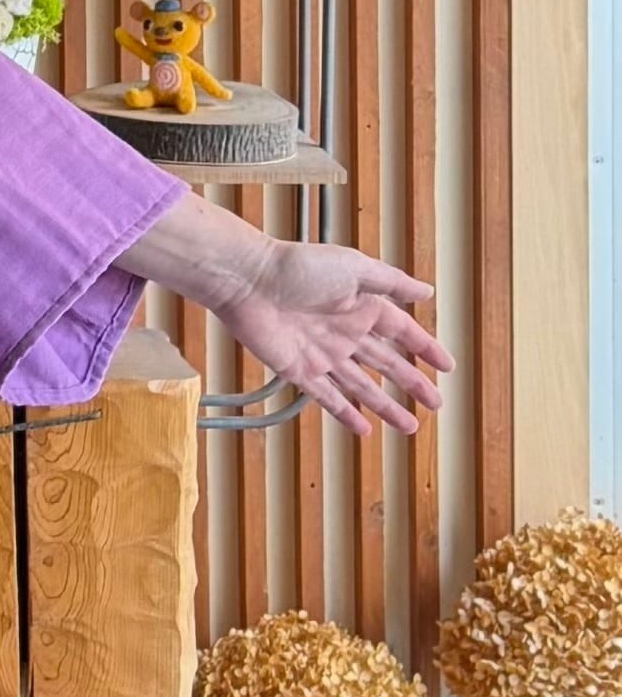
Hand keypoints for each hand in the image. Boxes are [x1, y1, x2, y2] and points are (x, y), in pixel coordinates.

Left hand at [208, 237, 450, 439]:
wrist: (248, 282)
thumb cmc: (299, 266)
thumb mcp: (355, 267)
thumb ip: (392, 282)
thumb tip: (428, 293)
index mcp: (363, 307)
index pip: (403, 334)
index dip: (425, 350)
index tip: (447, 367)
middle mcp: (346, 333)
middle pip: (387, 365)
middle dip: (413, 385)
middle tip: (437, 404)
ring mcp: (324, 355)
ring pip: (362, 387)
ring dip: (386, 406)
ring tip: (410, 426)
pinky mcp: (298, 371)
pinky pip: (327, 397)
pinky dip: (346, 414)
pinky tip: (364, 429)